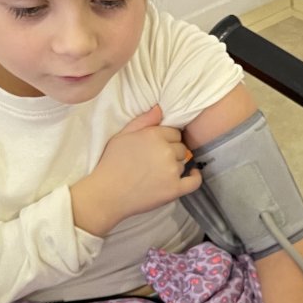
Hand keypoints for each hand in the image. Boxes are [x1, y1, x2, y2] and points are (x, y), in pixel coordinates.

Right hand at [71, 105, 199, 235]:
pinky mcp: (174, 189)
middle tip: (156, 162)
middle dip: (171, 153)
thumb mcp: (122, 135)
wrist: (107, 194)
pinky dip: (195, 177)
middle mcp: (166, 151)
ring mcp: (172, 170)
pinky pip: (194, 182)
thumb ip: (143, 120)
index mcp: (154, 135)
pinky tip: (192, 174)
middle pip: (181, 148)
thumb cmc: (111, 163)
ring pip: (183, 164)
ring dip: (175, 167)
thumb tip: (160, 109)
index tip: (157, 148)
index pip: (174, 132)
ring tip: (158, 173)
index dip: (166, 139)